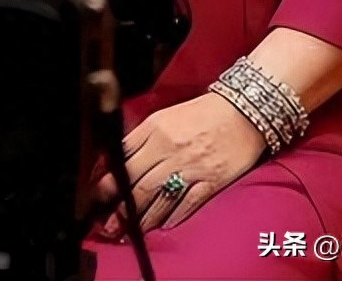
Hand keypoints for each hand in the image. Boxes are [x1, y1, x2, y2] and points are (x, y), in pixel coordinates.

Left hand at [95, 93, 264, 234]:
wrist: (242, 110)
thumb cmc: (202, 112)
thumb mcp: (165, 116)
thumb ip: (144, 137)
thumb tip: (121, 160)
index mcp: (155, 128)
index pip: (123, 158)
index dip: (109, 181)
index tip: (99, 195)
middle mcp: (169, 148)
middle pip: (138, 184)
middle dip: (120, 208)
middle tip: (109, 223)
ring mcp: (191, 166)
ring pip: (159, 198)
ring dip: (142, 218)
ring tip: (130, 231)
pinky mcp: (212, 180)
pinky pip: (187, 203)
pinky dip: (173, 217)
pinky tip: (164, 226)